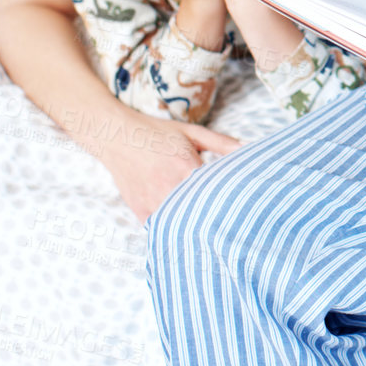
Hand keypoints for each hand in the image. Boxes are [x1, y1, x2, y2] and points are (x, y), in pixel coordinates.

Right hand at [93, 108, 240, 223]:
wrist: (116, 137)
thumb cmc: (157, 133)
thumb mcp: (192, 132)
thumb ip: (222, 143)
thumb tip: (249, 148)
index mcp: (186, 166)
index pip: (217, 191)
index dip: (230, 200)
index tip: (242, 206)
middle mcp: (169, 186)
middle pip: (201, 211)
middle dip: (216, 217)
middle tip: (232, 226)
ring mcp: (153, 201)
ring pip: (180, 223)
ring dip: (194, 226)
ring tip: (210, 232)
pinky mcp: (140, 211)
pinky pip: (161, 228)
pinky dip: (172, 229)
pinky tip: (184, 231)